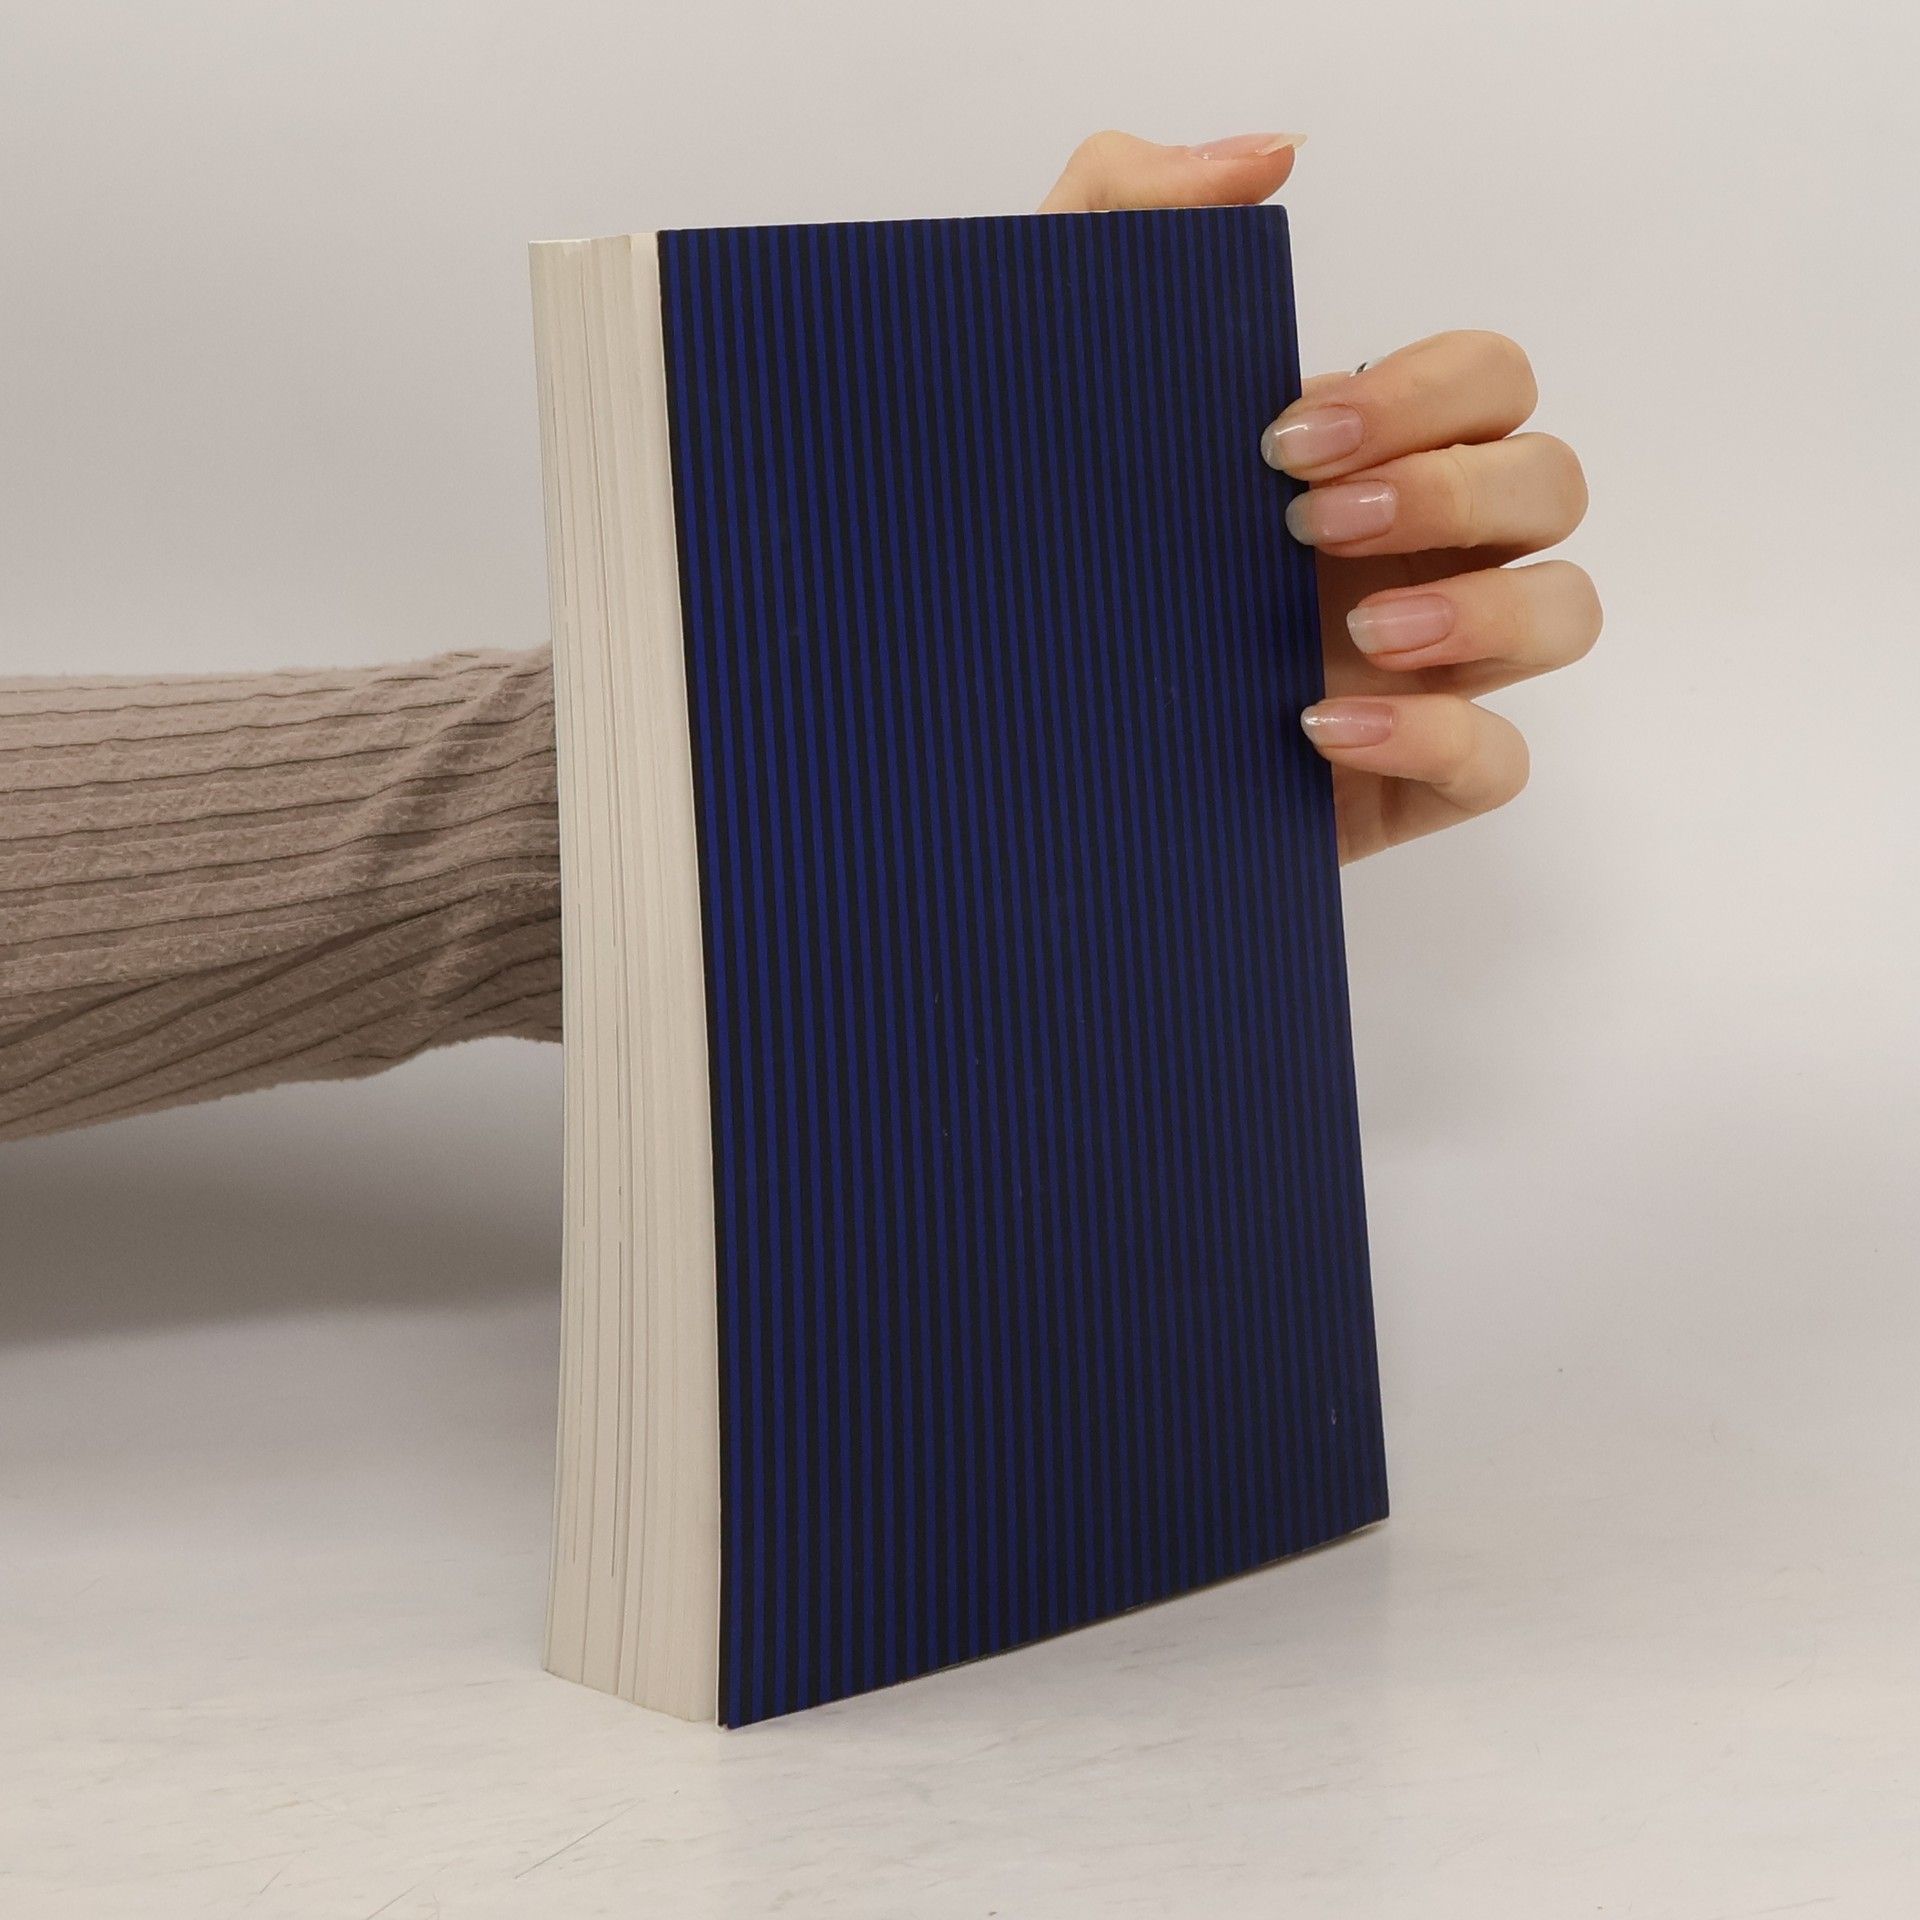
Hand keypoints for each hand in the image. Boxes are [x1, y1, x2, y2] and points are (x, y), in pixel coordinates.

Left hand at [1040, 131, 1599, 862]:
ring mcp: (1418, 672)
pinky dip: (1441, 739)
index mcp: (1359, 460)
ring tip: (1357, 628)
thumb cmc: (1034, 554)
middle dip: (1454, 491)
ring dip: (1485, 610)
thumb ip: (1124, 217)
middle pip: (1548, 486)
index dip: (1431, 395)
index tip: (1288, 438)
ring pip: (1562, 613)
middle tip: (1309, 523)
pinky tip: (1321, 731)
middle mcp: (1408, 555)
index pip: (1487, 384)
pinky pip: (1499, 761)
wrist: (987, 723)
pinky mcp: (1399, 783)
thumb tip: (1268, 156)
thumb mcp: (1044, 377)